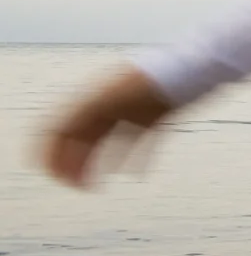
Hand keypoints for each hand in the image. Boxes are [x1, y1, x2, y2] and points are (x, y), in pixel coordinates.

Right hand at [38, 68, 174, 188]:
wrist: (193, 68)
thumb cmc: (152, 78)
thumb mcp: (112, 97)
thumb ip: (83, 114)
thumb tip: (60, 135)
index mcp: (91, 98)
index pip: (60, 129)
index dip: (53, 153)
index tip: (57, 176)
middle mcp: (106, 105)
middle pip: (79, 138)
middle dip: (72, 163)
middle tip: (76, 186)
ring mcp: (129, 111)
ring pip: (103, 142)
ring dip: (93, 164)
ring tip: (91, 186)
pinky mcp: (151, 118)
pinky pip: (133, 142)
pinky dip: (128, 159)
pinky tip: (131, 174)